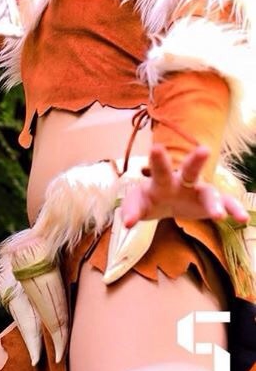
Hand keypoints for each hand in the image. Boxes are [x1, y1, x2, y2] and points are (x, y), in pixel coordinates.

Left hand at [121, 144, 249, 227]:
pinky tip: (243, 218)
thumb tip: (126, 223)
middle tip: (204, 150)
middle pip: (190, 170)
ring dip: (215, 202)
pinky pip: (225, 204)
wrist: (166, 204)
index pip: (159, 170)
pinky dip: (234, 209)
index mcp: (162, 180)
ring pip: (210, 192)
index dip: (158, 160)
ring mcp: (199, 191)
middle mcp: (183, 181)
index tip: (155, 147)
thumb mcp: (139, 204)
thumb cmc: (151, 199)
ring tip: (218, 216)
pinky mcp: (210, 203)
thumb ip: (132, 210)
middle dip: (196, 161)